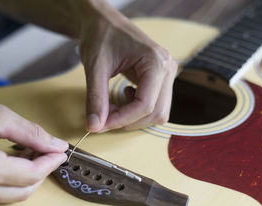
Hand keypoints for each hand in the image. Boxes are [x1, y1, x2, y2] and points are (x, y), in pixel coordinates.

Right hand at [0, 86, 67, 205]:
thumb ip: (32, 134)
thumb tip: (57, 146)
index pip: (31, 175)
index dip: (50, 163)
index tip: (60, 152)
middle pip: (22, 191)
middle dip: (40, 172)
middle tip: (46, 152)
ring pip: (8, 196)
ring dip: (24, 178)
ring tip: (27, 153)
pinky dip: (5, 181)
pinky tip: (8, 160)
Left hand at [79, 1, 177, 131]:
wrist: (104, 22)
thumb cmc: (101, 36)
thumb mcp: (95, 67)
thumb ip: (96, 98)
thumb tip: (94, 126)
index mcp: (156, 62)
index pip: (145, 105)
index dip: (122, 119)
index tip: (100, 125)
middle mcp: (167, 68)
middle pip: (156, 113)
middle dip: (128, 120)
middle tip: (104, 116)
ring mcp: (167, 75)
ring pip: (158, 113)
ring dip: (133, 117)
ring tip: (112, 105)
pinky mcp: (161, 80)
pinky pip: (155, 106)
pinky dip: (137, 111)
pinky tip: (123, 97)